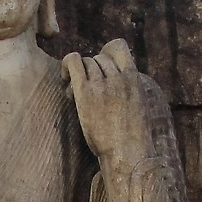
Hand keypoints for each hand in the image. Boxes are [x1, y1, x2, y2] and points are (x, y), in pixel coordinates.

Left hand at [63, 38, 154, 165]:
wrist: (128, 153)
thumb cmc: (132, 139)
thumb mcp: (137, 108)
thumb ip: (126, 93)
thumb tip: (112, 88)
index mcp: (133, 79)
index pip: (119, 47)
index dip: (106, 53)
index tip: (101, 67)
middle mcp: (119, 78)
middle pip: (99, 57)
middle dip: (91, 69)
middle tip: (85, 89)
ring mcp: (103, 84)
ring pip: (86, 61)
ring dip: (79, 73)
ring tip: (75, 92)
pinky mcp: (86, 92)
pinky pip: (73, 62)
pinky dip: (67, 64)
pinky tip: (65, 77)